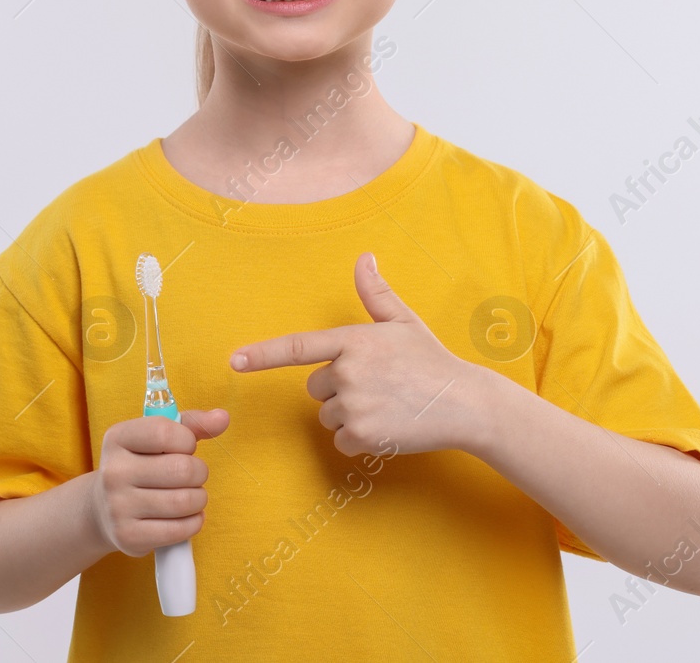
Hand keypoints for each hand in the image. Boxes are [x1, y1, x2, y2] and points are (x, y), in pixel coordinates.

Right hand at [88, 408, 228, 557]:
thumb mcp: (158, 438)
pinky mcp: (127, 536)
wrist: (103, 509)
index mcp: (118, 438)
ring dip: (199, 498)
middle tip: (193, 476)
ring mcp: (117, 506)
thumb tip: (223, 417)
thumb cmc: (141, 465)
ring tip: (192, 496)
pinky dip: (194, 523)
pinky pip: (178, 530)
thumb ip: (192, 424)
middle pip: (181, 469)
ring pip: (183, 502)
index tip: (184, 448)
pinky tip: (187, 516)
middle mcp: (113, 471)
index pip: (165, 433)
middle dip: (199, 473)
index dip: (187, 440)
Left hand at [231, 253, 488, 455]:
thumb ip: (375, 293)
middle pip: (315, 388)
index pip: (298, 347)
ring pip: (328, 417)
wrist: (464, 402)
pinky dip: (360, 441)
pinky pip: (341, 442)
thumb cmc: (431, 360)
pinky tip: (388, 428)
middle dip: (338, 390)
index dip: (263, 354)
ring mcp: (354, 405)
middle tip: (378, 387)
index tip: (235, 360)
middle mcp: (348, 371)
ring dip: (350, 416)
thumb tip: (364, 257)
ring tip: (387, 406)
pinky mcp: (363, 435)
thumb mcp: (403, 321)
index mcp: (354, 341)